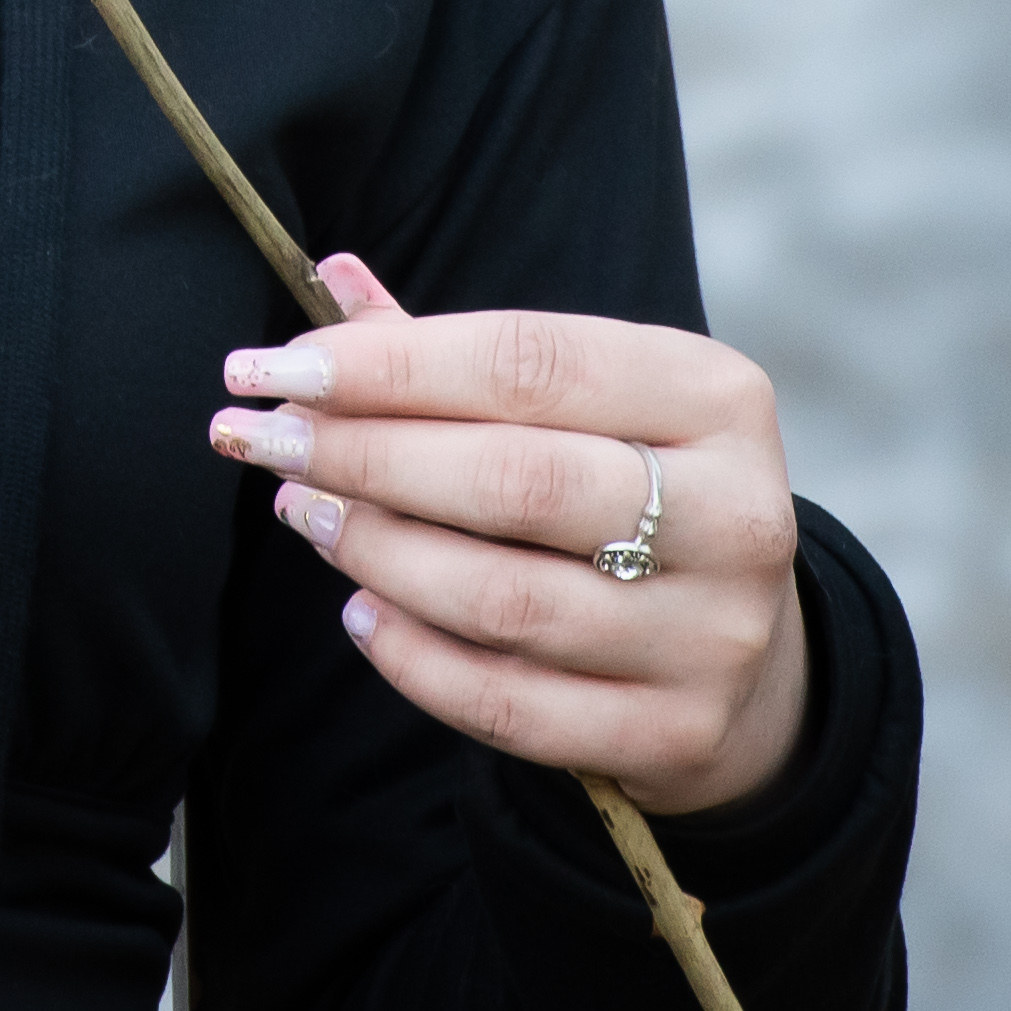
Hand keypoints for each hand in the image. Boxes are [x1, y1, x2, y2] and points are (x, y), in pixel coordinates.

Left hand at [211, 253, 813, 816]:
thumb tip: (327, 277)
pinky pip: (508, 705)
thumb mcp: (580, 405)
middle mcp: (735, 514)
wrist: (745, 654)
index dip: (386, 364)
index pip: (528, 362)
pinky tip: (359, 611)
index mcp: (715, 398)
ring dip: (375, 552)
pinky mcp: (675, 733)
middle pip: (514, 479)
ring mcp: (712, 635)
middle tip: (265, 441)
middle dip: (363, 455)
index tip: (271, 368)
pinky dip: (413, 658)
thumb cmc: (628, 491)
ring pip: (502, 599)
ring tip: (306, 513)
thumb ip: (454, 353)